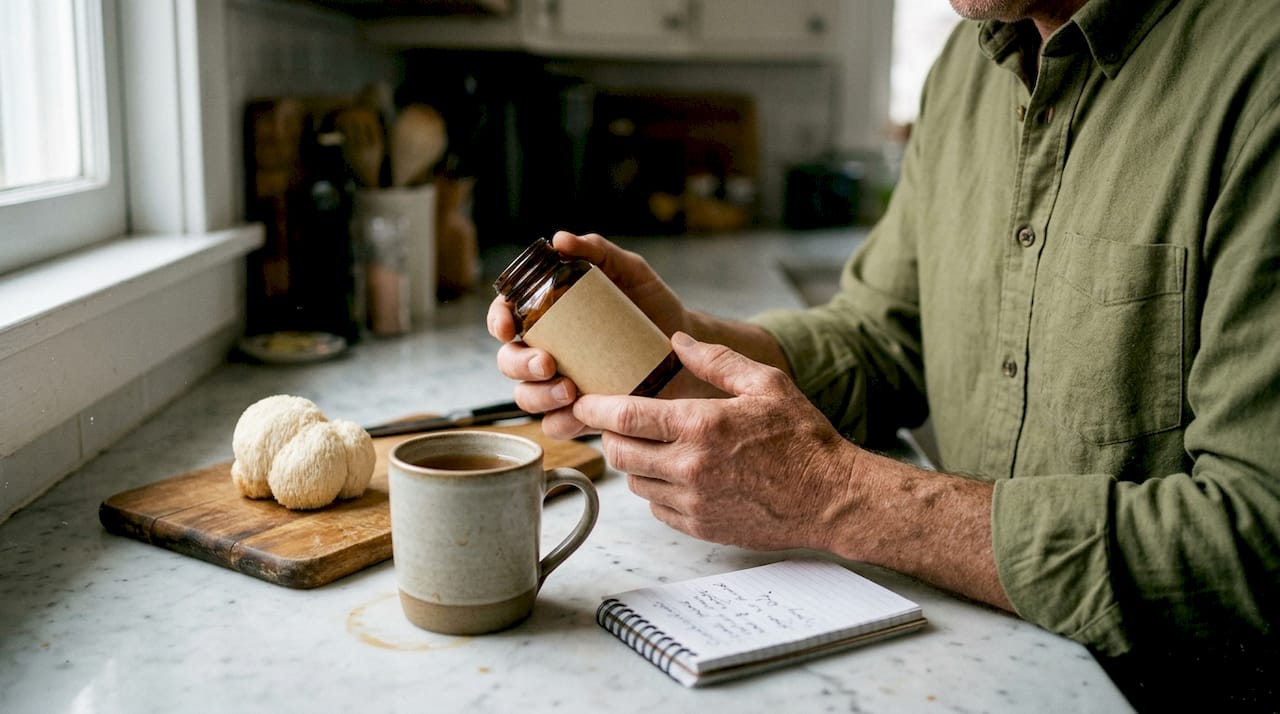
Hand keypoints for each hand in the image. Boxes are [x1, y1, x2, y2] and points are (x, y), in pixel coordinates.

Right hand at [488, 231, 691, 438]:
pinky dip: (563, 422)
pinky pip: (557, 425)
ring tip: (570, 390)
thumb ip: (597, 250)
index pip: (506, 315)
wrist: (687, 347)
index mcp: (547, 315)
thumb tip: (560, 239)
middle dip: (520, 364)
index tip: (510, 328)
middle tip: (547, 363)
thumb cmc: (651, 304)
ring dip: (538, 396)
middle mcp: (546, 349)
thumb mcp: (628, 271)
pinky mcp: (582, 413)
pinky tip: (581, 413)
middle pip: (508, 361)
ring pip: (526, 397)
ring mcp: (560, 383)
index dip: (498, 321)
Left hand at [571, 331, 860, 551]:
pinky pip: (656, 508)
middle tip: (623, 422)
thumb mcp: (767, 384)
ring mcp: (693, 502)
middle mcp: (691, 467)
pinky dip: (657, 490)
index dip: (594, 409)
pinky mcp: (700, 527)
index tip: (584, 402)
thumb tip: (678, 341)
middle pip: (620, 452)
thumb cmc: (804, 439)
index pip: (625, 417)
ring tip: (656, 446)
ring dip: (636, 463)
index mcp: (702, 426)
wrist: (832, 499)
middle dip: (612, 435)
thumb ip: (718, 360)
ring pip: (635, 482)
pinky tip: (678, 474)